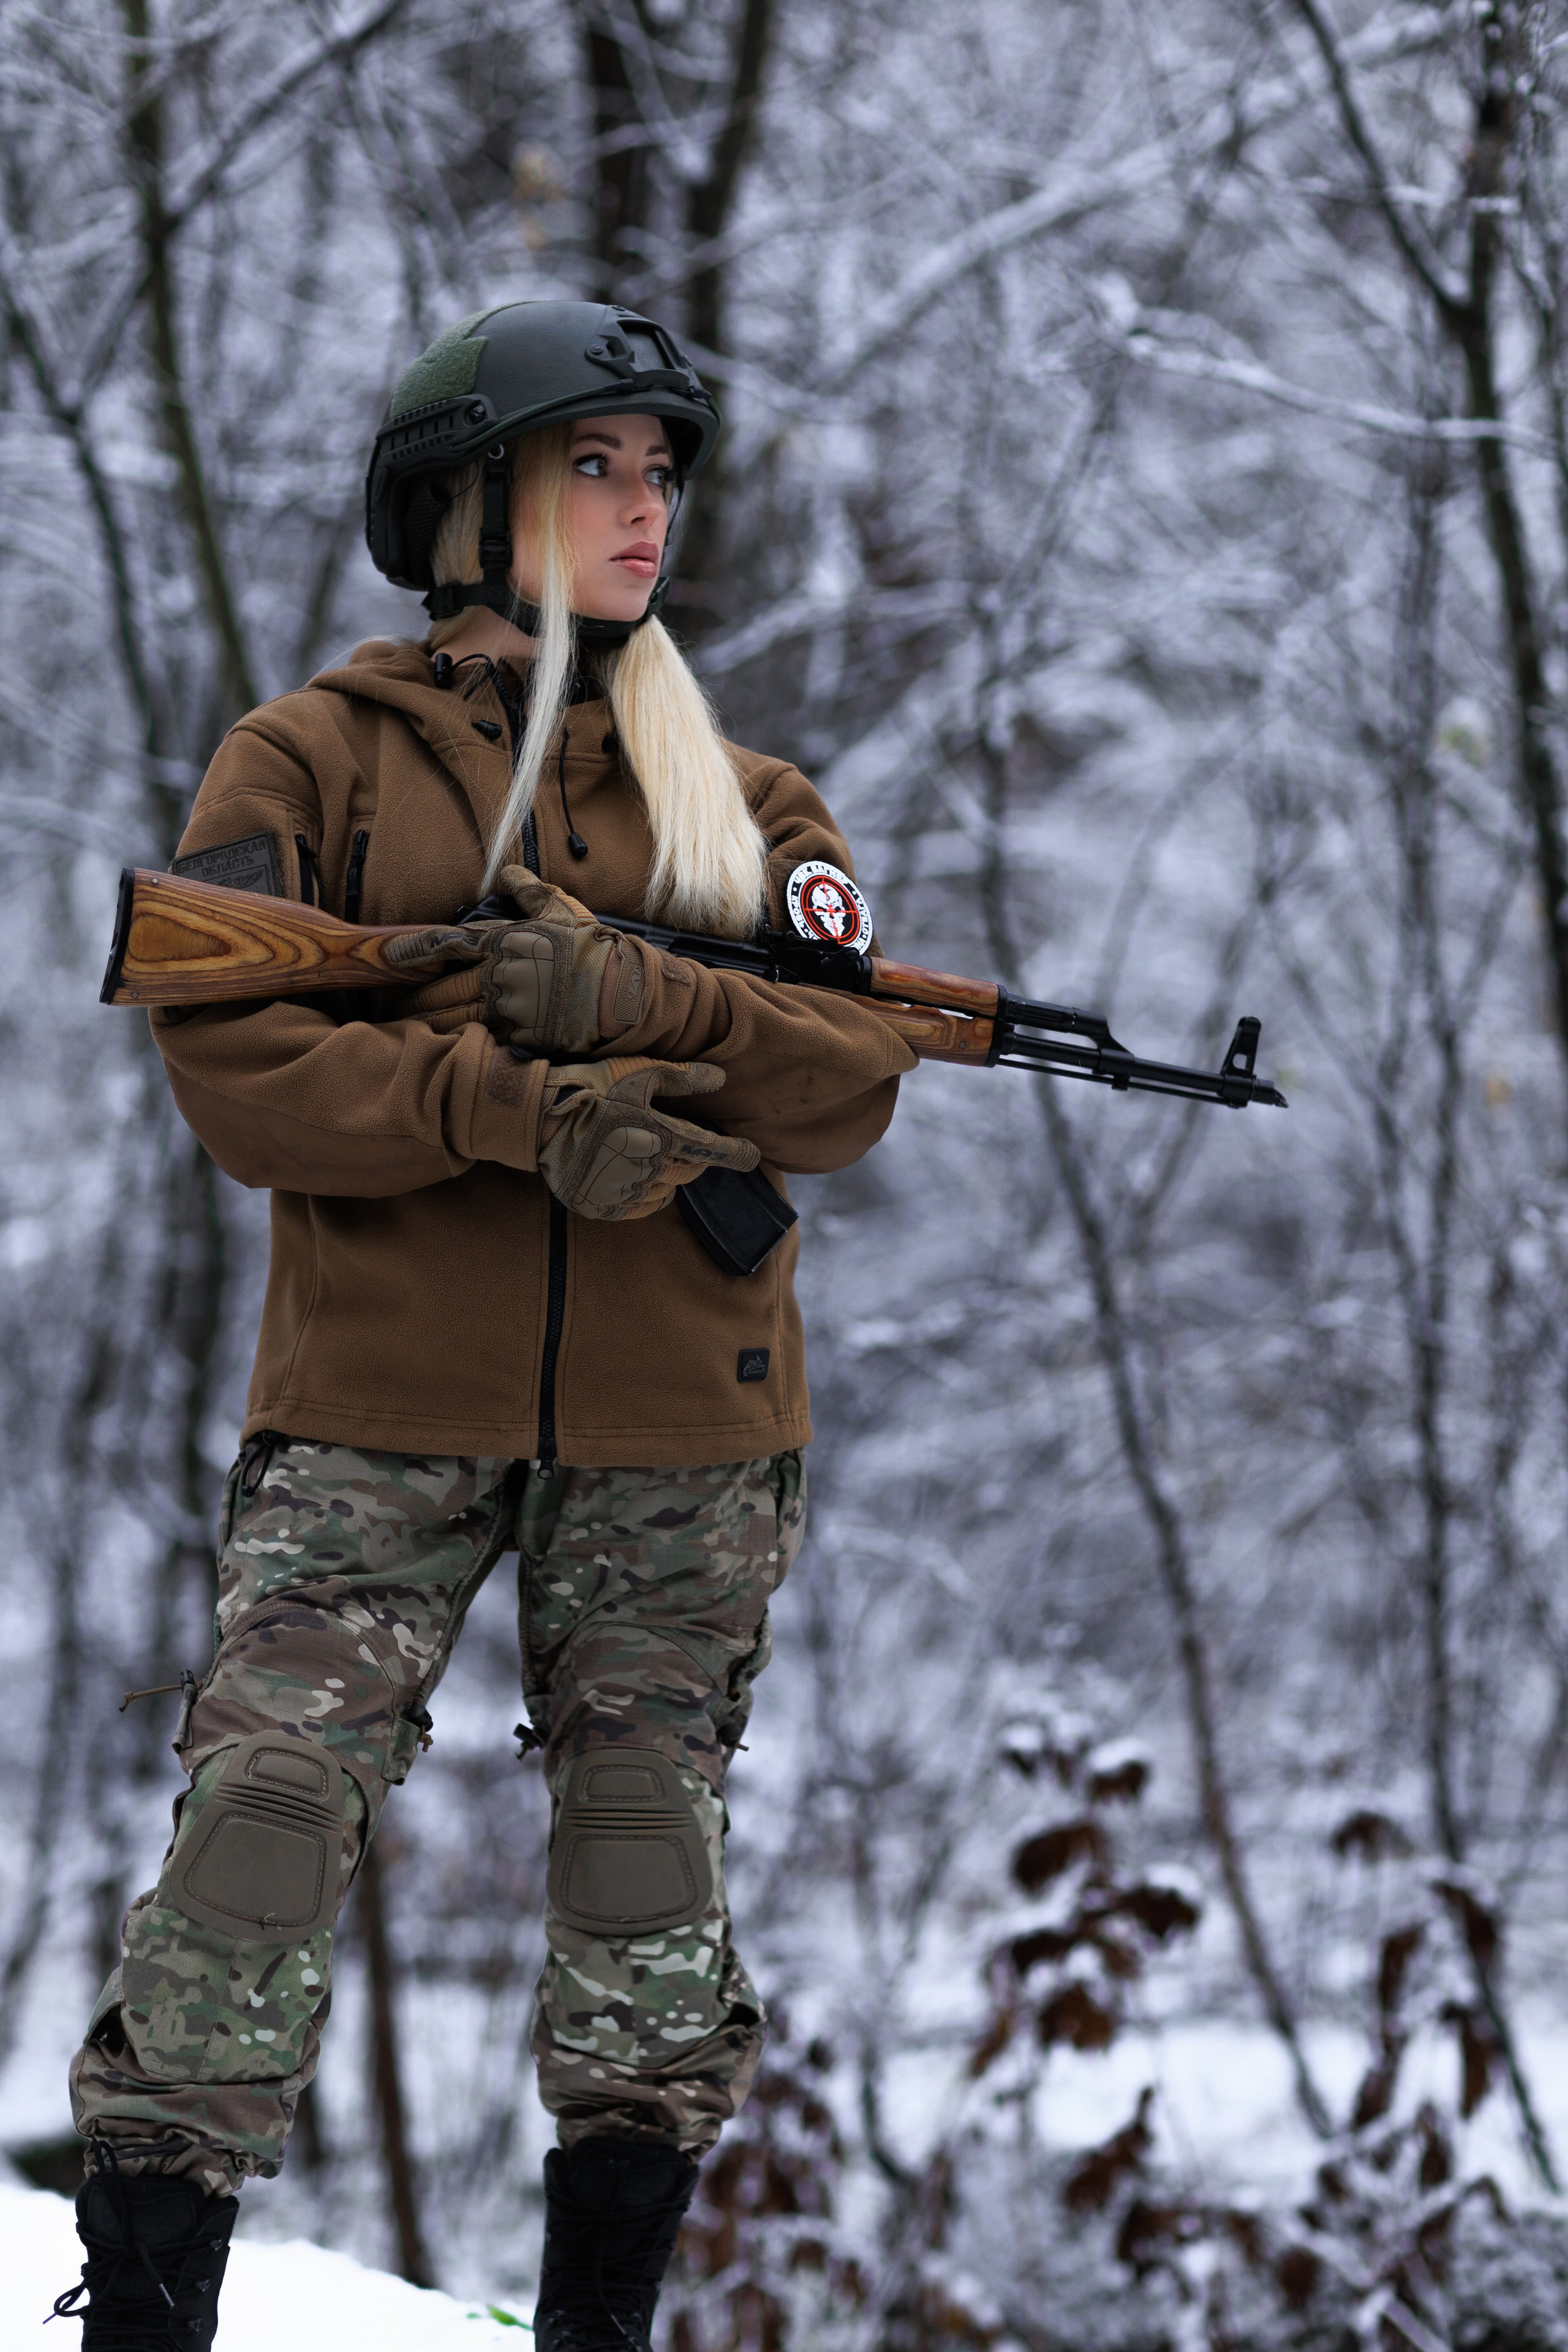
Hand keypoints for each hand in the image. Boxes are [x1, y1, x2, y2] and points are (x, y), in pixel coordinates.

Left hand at [384, 868, 649, 1054]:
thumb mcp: (562, 910)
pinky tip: (440, 1051)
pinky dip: (459, 1047)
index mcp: (506, 941)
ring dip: (428, 1027)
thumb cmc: (594, 950)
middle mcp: (502, 975)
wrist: (624, 993)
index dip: (414, 950)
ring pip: (455, 1020)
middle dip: (414, 1001)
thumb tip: (508, 871)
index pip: (448, 943)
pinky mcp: (522, 1037)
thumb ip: (529, 891)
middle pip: (444, 990)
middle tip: (392, 1008)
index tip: (389, 955)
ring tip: (406, 1032)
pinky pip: (482, 1043)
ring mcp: (510, 1008)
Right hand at [536, 1059, 758, 1221]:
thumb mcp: (638, 1074)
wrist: (542, 1121)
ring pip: (667, 1190)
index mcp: (663, 1136)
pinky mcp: (607, 1206)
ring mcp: (627, 1191)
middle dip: (693, 1159)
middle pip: (690, 1171)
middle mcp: (650, 1169)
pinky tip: (632, 1175)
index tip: (752, 1156)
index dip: (736, 1154)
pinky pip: (643, 1207)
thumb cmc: (593, 1091)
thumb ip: (682, 1077)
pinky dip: (646, 1194)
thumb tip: (721, 1077)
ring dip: (666, 1175)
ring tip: (644, 1153)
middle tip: (676, 1142)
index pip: (711, 1150)